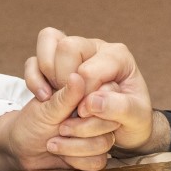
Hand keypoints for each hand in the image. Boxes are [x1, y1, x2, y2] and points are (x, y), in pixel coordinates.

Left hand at [0, 72, 117, 170]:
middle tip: (60, 129)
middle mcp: (97, 115)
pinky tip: (62, 156)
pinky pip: (98, 161)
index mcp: (87, 96)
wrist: (22, 149)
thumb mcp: (46, 108)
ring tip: (52, 144)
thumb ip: (65, 96)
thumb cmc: (32, 123)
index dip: (94, 106)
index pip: (108, 96)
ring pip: (104, 143)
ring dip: (74, 147)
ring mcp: (98, 136)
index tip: (76, 111)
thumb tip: (77, 76)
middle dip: (82, 129)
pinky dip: (76, 160)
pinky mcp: (95, 156)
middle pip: (110, 122)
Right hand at [25, 27, 155, 150]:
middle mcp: (95, 47)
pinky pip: (34, 59)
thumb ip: (120, 108)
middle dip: (64, 80)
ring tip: (59, 97)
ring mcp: (74, 52)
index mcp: (118, 56)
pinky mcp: (56, 61)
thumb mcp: (136, 118)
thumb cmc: (132, 120)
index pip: (89, 69)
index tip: (87, 112)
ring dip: (48, 75)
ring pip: (48, 41)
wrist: (119, 129)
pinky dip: (34, 79)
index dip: (83, 95)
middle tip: (73, 103)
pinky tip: (45, 98)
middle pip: (67, 47)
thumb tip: (91, 102)